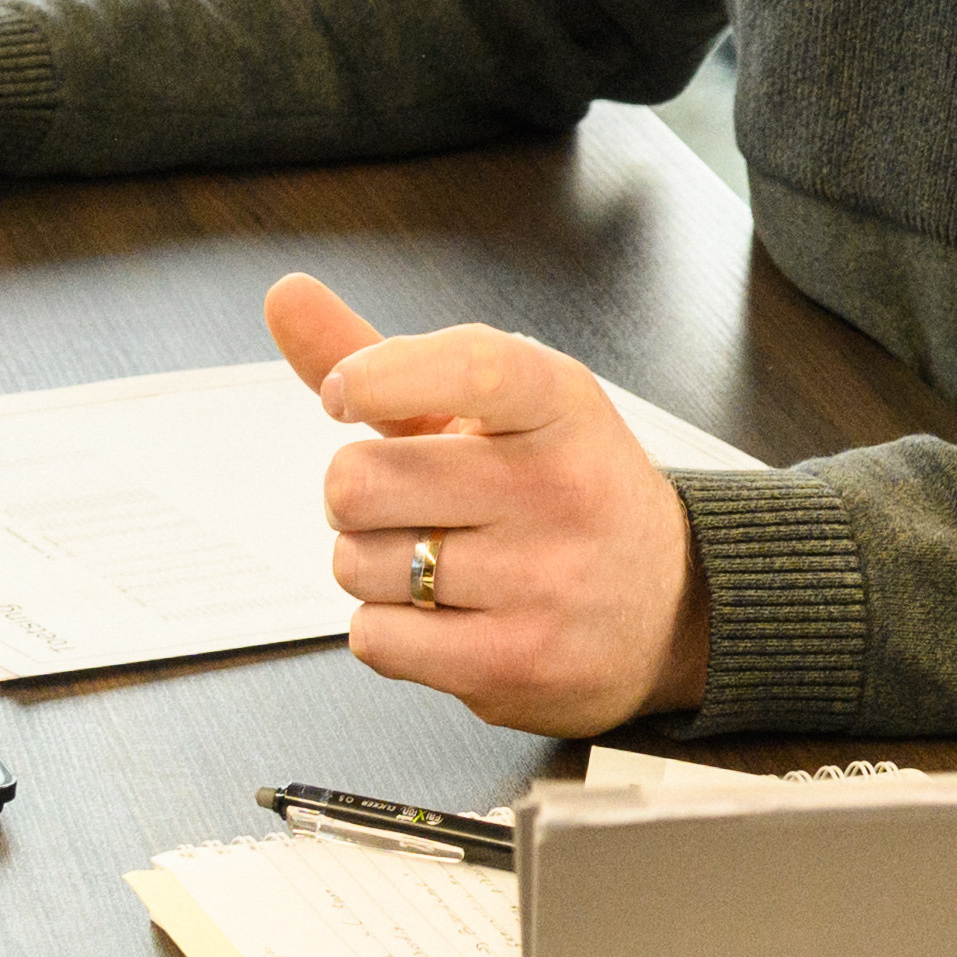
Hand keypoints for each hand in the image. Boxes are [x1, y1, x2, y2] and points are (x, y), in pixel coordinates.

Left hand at [266, 275, 707, 733]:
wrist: (670, 605)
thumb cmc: (565, 492)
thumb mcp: (499, 412)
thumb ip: (389, 361)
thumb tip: (287, 295)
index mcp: (560, 403)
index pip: (467, 367)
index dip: (379, 375)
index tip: (342, 393)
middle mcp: (561, 487)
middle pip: (358, 480)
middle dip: (358, 496)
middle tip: (413, 504)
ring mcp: (544, 580)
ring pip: (355, 564)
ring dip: (374, 567)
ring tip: (444, 562)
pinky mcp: (516, 661)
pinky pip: (374, 638)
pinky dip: (388, 629)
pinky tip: (448, 614)